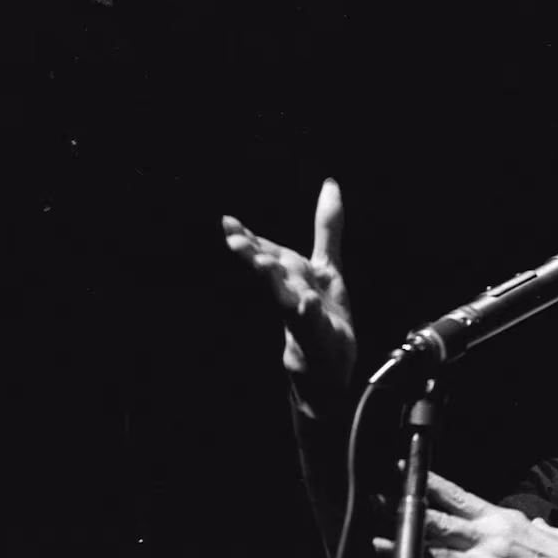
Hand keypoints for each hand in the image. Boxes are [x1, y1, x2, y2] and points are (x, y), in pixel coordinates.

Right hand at [222, 179, 356, 401]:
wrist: (328, 374)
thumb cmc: (324, 319)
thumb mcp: (329, 269)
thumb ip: (326, 229)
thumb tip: (330, 183)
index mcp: (294, 281)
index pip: (270, 256)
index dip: (250, 239)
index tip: (227, 221)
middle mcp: (295, 300)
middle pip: (274, 275)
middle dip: (254, 256)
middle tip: (233, 239)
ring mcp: (306, 324)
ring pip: (288, 301)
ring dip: (276, 283)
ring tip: (264, 263)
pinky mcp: (321, 345)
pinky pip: (315, 330)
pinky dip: (310, 317)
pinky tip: (308, 303)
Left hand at [376, 472, 557, 557]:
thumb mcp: (544, 530)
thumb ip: (527, 524)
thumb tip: (524, 522)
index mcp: (500, 520)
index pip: (457, 497)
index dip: (429, 484)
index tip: (406, 471)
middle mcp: (488, 541)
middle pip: (439, 524)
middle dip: (408, 514)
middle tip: (381, 503)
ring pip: (436, 557)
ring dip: (407, 550)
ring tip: (380, 542)